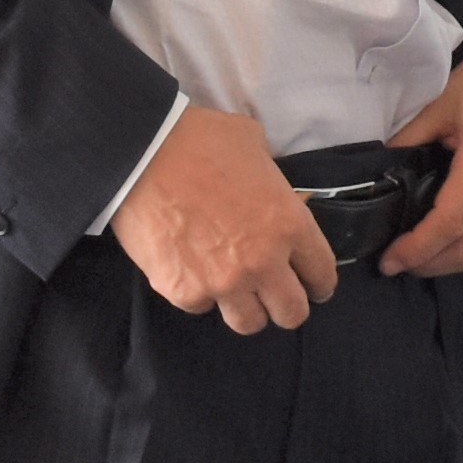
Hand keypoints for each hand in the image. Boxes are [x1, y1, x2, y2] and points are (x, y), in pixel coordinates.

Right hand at [111, 102, 333, 331]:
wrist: (141, 152)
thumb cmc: (200, 140)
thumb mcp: (254, 146)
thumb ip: (271, 180)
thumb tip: (271, 188)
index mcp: (288, 225)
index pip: (321, 274)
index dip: (319, 283)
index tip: (313, 286)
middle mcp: (262, 262)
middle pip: (292, 313)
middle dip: (287, 307)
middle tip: (275, 296)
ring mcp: (222, 283)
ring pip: (249, 323)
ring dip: (245, 307)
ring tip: (233, 290)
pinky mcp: (183, 292)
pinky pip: (200, 306)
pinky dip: (198, 293)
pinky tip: (190, 269)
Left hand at [380, 33, 462, 281]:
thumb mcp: (443, 103)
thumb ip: (410, 140)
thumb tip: (380, 175)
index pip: (450, 221)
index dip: (418, 247)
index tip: (390, 260)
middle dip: (432, 264)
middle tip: (401, 263)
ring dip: (455, 264)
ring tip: (425, 259)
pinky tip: (459, 253)